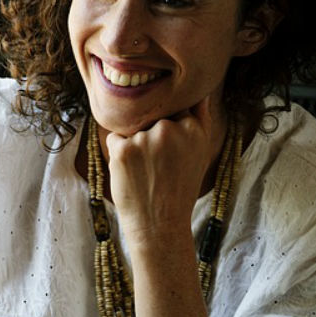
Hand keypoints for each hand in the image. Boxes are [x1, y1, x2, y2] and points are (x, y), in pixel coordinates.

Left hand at [105, 95, 223, 239]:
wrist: (160, 224)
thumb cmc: (179, 189)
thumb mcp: (200, 153)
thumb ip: (200, 119)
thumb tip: (198, 92)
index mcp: (193, 128)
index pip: (173, 108)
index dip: (168, 128)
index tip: (170, 151)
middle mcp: (170, 129)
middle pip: (151, 117)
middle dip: (150, 135)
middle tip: (158, 166)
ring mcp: (145, 138)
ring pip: (132, 128)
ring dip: (134, 144)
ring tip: (146, 171)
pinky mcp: (123, 149)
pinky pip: (115, 138)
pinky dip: (118, 153)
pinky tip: (132, 173)